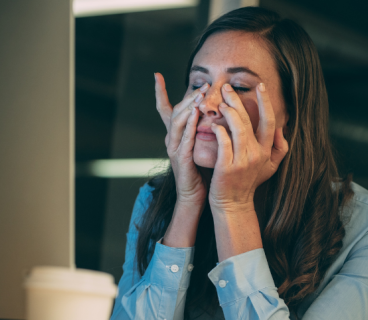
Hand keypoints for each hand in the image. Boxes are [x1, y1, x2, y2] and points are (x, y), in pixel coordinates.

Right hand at [154, 73, 209, 207]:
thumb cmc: (200, 171)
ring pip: (178, 121)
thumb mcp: (199, 145)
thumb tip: (210, 111)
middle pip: (175, 111)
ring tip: (200, 94)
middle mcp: (171, 139)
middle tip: (203, 84)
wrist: (195, 197)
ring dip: (189, 106)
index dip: (160, 92)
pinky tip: (196, 114)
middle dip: (188, 96)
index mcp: (175, 135)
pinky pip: (185, 138)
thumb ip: (201, 129)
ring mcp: (174, 148)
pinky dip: (190, 124)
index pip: (165, 109)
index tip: (156, 75)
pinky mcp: (180, 158)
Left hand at [208, 82, 288, 212]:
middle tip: (226, 88)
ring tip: (219, 103)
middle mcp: (256, 154)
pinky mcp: (227, 166)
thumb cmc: (248, 183)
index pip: (270, 121)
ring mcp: (242, 160)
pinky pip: (223, 142)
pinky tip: (213, 124)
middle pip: (249, 120)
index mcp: (266, 151)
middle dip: (237, 100)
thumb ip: (279, 149)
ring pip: (237, 128)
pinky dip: (219, 130)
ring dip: (227, 112)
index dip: (266, 102)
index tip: (260, 86)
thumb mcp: (270, 168)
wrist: (233, 204)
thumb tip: (281, 130)